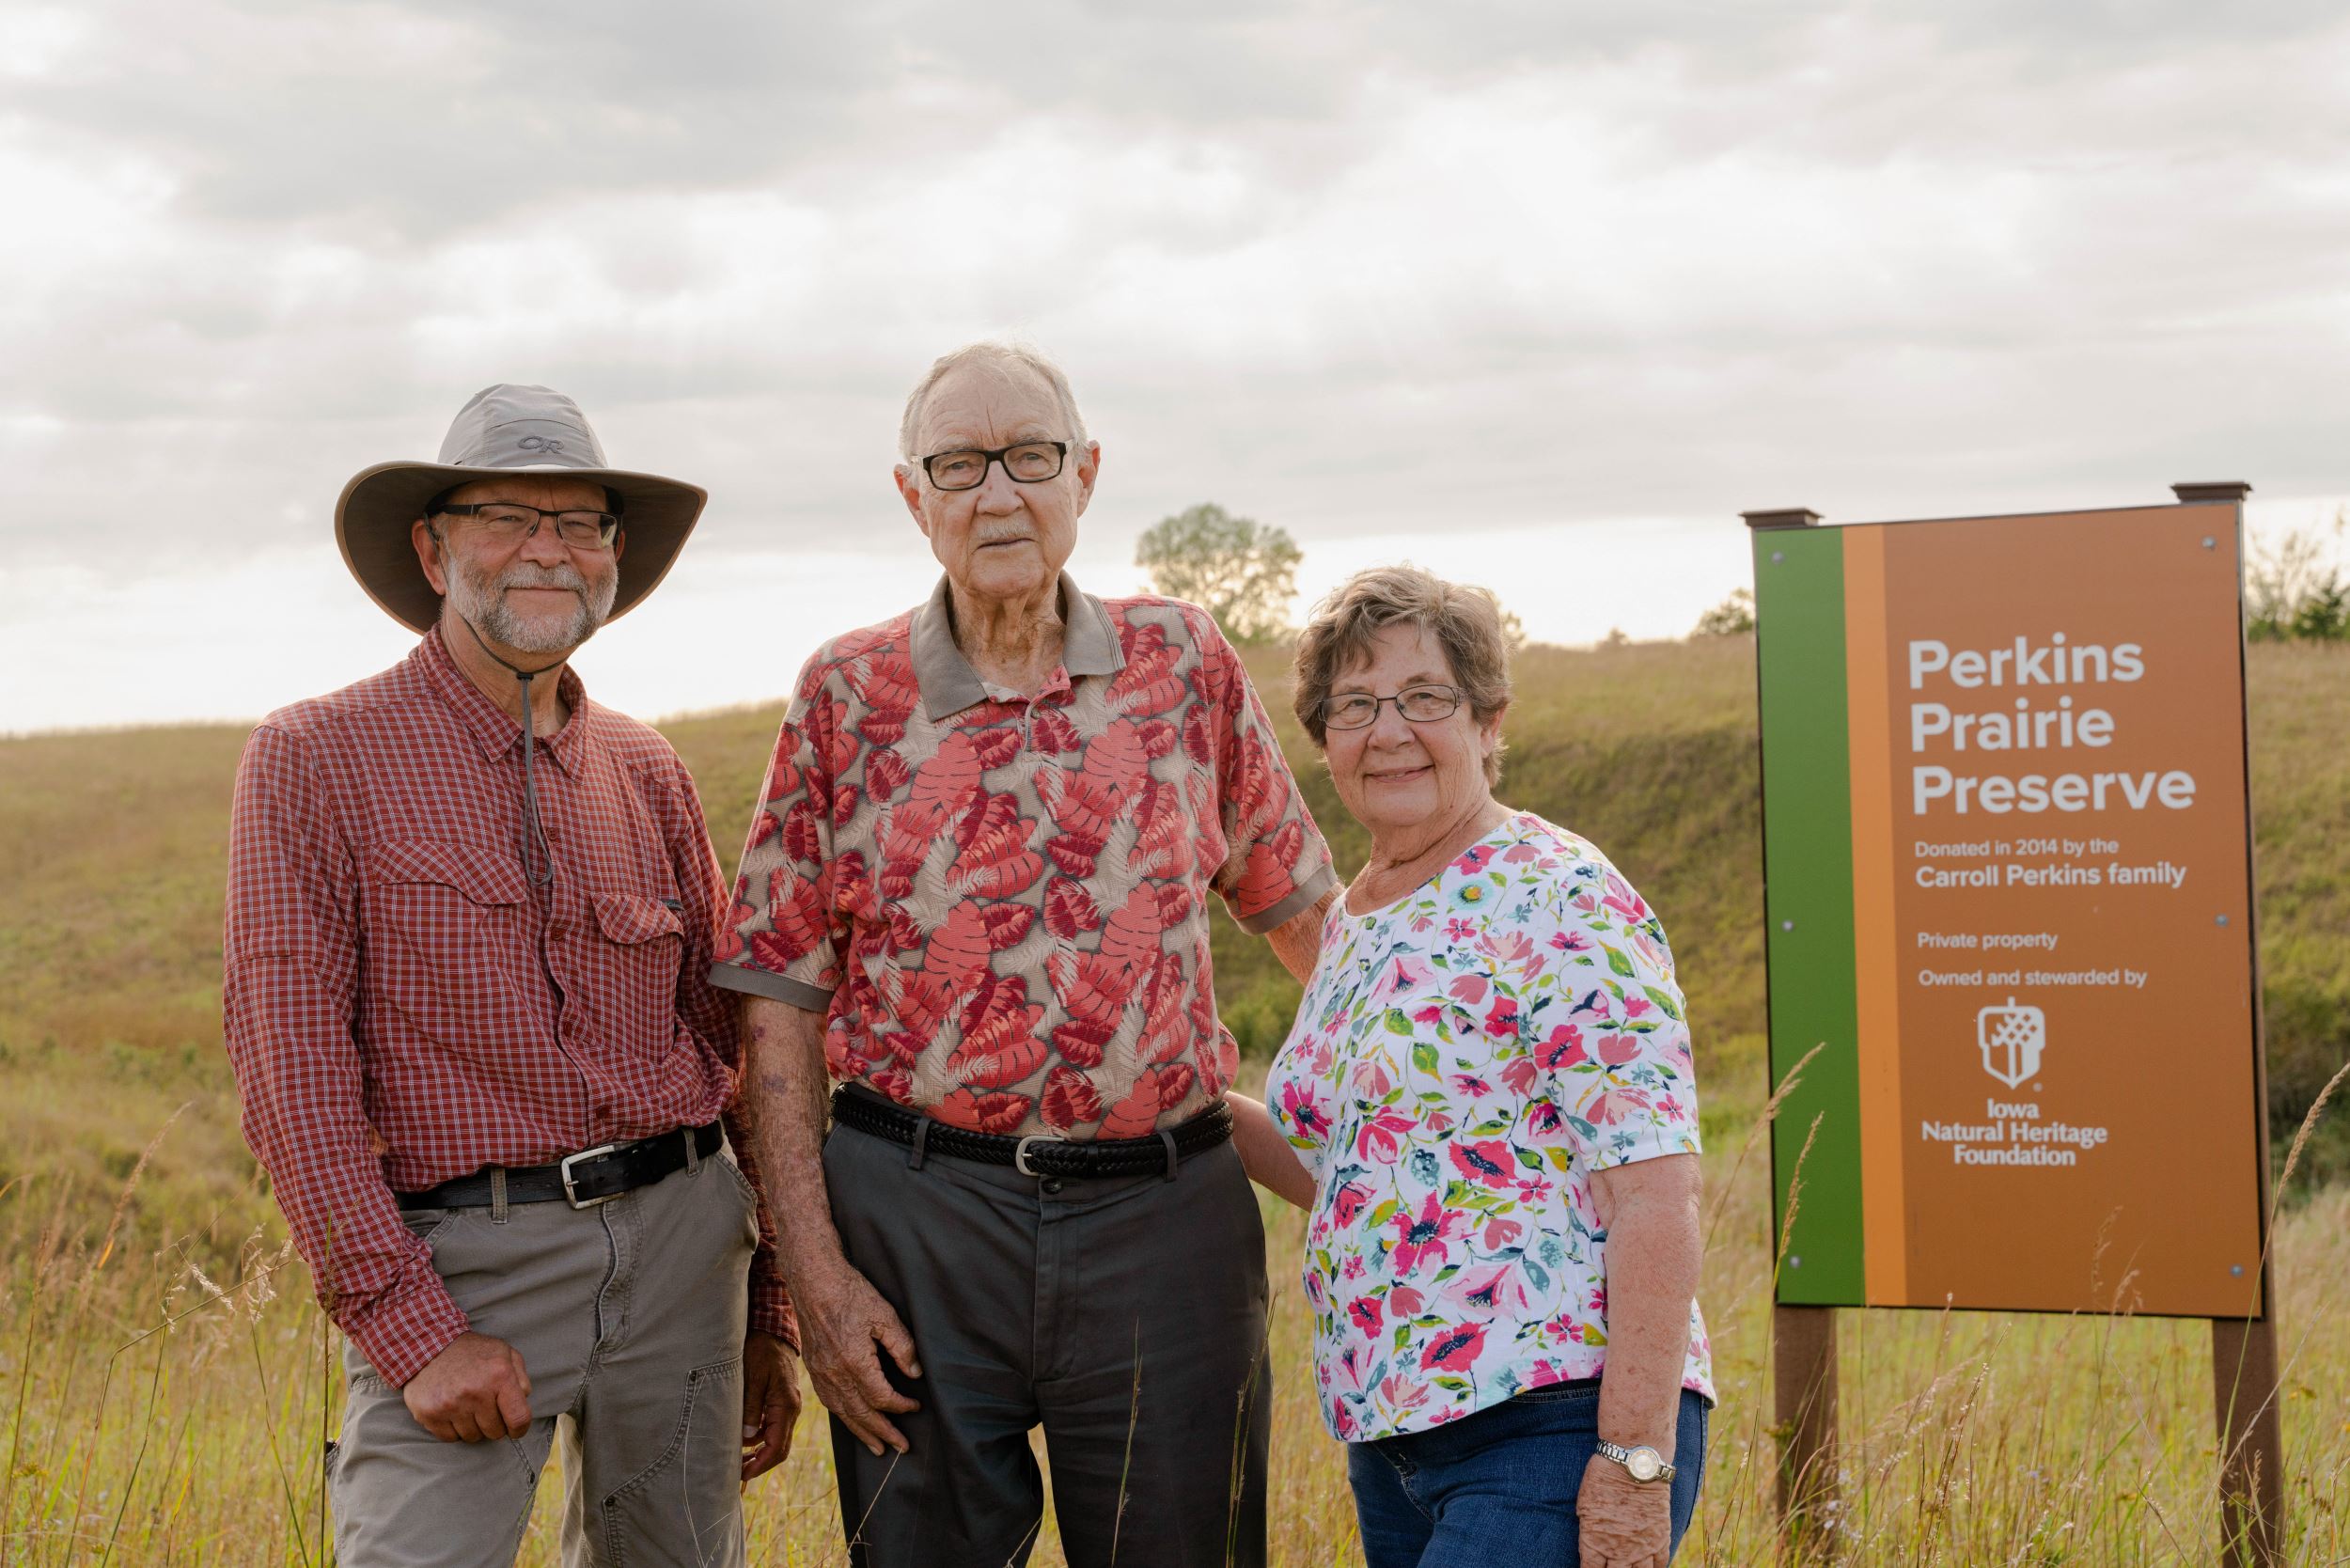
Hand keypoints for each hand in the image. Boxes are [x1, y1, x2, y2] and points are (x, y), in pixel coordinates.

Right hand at [402, 1332, 531, 1442]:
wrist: (430, 1344)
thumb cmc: (472, 1352)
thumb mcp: (505, 1353)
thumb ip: (520, 1378)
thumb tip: (523, 1403)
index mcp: (500, 1375)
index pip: (518, 1418)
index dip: (519, 1429)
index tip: (515, 1429)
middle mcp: (475, 1392)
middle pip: (495, 1432)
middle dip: (494, 1424)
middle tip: (485, 1408)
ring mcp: (450, 1404)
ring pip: (472, 1437)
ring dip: (472, 1426)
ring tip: (466, 1406)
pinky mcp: (429, 1413)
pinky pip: (449, 1438)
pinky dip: (453, 1429)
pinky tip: (451, 1410)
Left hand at [739, 1330, 801, 1480]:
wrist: (772, 1331)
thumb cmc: (762, 1350)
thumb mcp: (753, 1378)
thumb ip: (751, 1408)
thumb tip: (746, 1438)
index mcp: (786, 1406)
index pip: (777, 1447)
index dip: (760, 1464)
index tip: (743, 1475)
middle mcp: (790, 1410)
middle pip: (779, 1448)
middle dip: (759, 1464)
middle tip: (737, 1474)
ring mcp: (786, 1407)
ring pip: (774, 1439)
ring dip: (757, 1452)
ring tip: (735, 1459)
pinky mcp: (779, 1402)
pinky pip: (770, 1428)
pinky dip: (757, 1438)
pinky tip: (741, 1440)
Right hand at [795, 1259, 920, 1455]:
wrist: (814, 1281)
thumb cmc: (851, 1294)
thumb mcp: (885, 1316)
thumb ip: (902, 1347)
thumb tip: (915, 1373)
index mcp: (854, 1363)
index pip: (882, 1398)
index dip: (901, 1406)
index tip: (915, 1407)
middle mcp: (835, 1374)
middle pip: (862, 1414)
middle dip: (884, 1433)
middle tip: (901, 1448)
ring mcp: (821, 1373)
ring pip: (844, 1413)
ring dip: (862, 1432)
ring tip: (877, 1448)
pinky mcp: (814, 1368)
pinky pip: (829, 1402)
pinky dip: (844, 1417)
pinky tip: (852, 1421)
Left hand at [1577, 1451, 1672, 1567]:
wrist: (1634, 1465)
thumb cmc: (1603, 1478)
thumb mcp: (1585, 1505)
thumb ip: (1588, 1531)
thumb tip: (1590, 1546)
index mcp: (1595, 1542)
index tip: (1592, 1567)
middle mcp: (1619, 1551)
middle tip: (1613, 1565)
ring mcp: (1641, 1547)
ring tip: (1631, 1566)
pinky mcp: (1660, 1539)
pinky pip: (1660, 1564)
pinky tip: (1651, 1566)